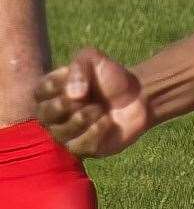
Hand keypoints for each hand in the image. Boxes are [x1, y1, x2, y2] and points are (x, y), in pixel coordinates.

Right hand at [33, 47, 150, 156]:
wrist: (138, 96)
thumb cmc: (111, 77)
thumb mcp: (94, 60)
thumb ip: (79, 68)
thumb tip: (72, 95)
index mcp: (51, 93)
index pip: (40, 92)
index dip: (58, 85)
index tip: (78, 79)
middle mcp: (53, 116)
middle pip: (45, 115)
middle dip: (66, 105)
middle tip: (86, 98)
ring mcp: (66, 134)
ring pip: (60, 133)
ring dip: (82, 118)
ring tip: (100, 108)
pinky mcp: (83, 148)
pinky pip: (79, 146)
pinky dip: (95, 131)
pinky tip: (107, 121)